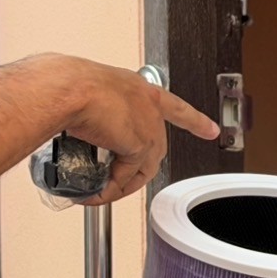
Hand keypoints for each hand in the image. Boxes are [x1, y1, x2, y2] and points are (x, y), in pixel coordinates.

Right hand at [58, 60, 218, 203]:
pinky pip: (127, 176)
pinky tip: (95, 194)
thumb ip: (88, 111)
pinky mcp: (139, 145)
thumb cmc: (65, 83)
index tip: (210, 129)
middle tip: (110, 181)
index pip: (173, 105)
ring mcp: (147, 125)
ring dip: (121, 183)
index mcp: (135, 87)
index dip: (194, 119)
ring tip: (99, 191)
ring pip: (143, 166)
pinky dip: (111, 190)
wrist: (66, 88)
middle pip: (153, 146)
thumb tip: (72, 124)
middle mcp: (146, 104)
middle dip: (134, 169)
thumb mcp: (83, 92)